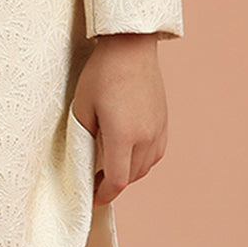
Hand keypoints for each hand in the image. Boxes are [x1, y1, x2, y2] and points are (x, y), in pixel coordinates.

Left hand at [71, 33, 167, 205]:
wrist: (131, 47)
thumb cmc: (102, 73)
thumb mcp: (82, 106)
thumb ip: (84, 138)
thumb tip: (85, 160)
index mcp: (123, 135)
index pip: (117, 181)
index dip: (103, 195)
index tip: (91, 199)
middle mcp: (146, 137)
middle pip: (131, 177)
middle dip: (112, 184)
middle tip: (94, 182)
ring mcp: (158, 130)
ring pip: (144, 168)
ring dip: (127, 173)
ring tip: (108, 168)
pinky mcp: (164, 123)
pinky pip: (154, 154)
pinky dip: (140, 161)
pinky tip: (127, 153)